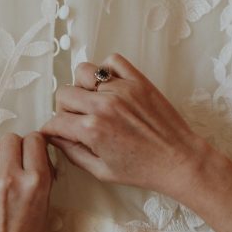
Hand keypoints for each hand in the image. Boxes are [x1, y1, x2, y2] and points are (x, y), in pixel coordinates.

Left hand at [0, 131, 53, 231]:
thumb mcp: (46, 208)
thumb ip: (41, 178)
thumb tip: (35, 155)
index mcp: (37, 182)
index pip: (34, 139)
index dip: (33, 144)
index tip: (30, 152)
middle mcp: (11, 178)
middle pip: (10, 139)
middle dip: (14, 148)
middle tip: (13, 163)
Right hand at [40, 53, 212, 202]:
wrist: (179, 161)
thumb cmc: (143, 170)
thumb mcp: (101, 171)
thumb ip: (73, 154)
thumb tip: (56, 139)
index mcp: (92, 130)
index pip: (56, 121)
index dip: (52, 130)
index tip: (56, 132)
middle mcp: (104, 105)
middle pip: (64, 94)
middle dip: (64, 109)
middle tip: (76, 120)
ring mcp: (121, 89)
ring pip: (83, 72)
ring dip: (82, 86)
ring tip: (93, 101)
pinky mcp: (138, 81)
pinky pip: (112, 61)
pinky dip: (106, 70)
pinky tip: (110, 86)